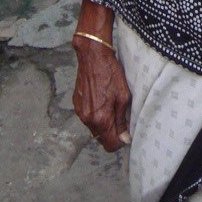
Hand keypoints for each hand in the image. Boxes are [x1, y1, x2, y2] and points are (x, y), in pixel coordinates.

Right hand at [72, 1, 131, 151]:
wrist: (92, 56)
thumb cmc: (111, 73)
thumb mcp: (123, 97)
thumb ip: (122, 121)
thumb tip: (124, 139)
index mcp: (100, 119)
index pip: (110, 145)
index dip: (120, 141)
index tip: (125, 132)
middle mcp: (87, 119)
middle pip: (101, 138)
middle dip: (111, 132)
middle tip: (120, 116)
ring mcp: (79, 112)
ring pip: (94, 128)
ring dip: (103, 122)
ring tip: (110, 104)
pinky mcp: (76, 104)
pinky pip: (87, 117)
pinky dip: (95, 113)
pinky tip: (101, 98)